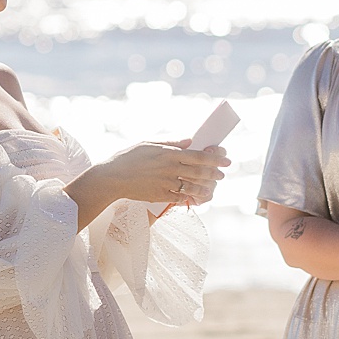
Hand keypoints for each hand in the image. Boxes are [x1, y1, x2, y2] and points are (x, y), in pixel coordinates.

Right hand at [101, 139, 228, 206]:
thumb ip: (171, 142)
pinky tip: (196, 198)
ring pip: (192, 186)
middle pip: (199, 172)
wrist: (113, 177)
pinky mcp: (160, 196)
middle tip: (222, 174)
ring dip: (205, 187)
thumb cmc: (129, 157)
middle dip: (214, 173)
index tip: (226, 160)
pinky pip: (180, 198)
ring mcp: (166, 183)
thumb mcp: (149, 144)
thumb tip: (190, 141)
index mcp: (168, 153)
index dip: (215, 158)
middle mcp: (170, 168)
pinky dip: (190, 198)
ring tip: (212, 187)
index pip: (198, 155)